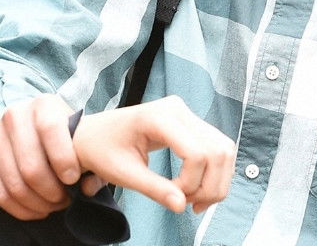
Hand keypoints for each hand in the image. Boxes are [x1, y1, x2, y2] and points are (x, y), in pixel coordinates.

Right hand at [0, 94, 78, 219]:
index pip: (50, 129)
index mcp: (43, 104)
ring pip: (14, 183)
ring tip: (53, 206)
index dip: (63, 159)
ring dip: (38, 204)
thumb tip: (85, 187)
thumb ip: (94, 164)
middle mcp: (14, 114)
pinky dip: (19, 209)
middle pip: (30, 166)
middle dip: (52, 192)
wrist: (41, 136)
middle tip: (65, 200)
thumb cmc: (69, 141)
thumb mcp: (85, 143)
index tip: (73, 179)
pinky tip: (36, 210)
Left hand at [72, 95, 235, 213]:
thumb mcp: (123, 174)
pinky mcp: (191, 123)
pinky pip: (217, 149)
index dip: (191, 182)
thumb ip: (154, 189)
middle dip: (209, 186)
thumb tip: (181, 206)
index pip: (196, 153)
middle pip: (217, 152)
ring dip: (215, 182)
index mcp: (158, 116)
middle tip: (187, 204)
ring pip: (223, 151)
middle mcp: (178, 109)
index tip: (174, 196)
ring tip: (191, 199)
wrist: (93, 134)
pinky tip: (194, 189)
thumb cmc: (102, 149)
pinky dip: (213, 174)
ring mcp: (187, 114)